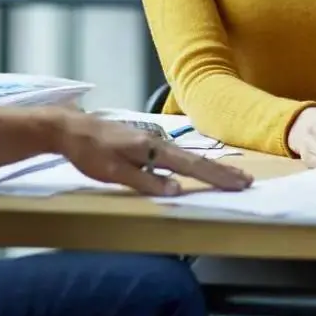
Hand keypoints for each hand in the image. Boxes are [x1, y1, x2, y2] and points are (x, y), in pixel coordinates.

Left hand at [56, 113, 252, 195]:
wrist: (69, 127)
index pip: (191, 166)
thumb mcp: (113, 171)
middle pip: (194, 160)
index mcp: (151, 148)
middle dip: (221, 171)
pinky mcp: (142, 141)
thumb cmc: (89, 151)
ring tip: (229, 175)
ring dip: (208, 167)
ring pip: (186, 156)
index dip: (216, 176)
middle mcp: (156, 141)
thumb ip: (145, 181)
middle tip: (247, 179)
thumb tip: (178, 189)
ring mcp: (150, 139)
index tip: (240, 183)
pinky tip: (194, 167)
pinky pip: (174, 154)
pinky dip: (191, 162)